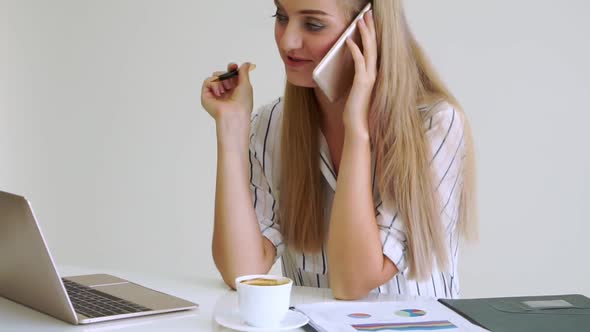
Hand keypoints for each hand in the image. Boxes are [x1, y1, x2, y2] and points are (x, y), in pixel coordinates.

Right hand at [201, 62, 253, 121]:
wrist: (234, 114)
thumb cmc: (242, 104)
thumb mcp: (246, 84)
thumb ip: (244, 72)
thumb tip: (246, 64)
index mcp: (235, 90)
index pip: (231, 75)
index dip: (231, 69)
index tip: (233, 66)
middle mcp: (225, 92)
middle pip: (223, 74)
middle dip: (227, 75)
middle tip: (230, 82)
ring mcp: (216, 94)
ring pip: (215, 77)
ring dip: (221, 81)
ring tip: (225, 90)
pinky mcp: (207, 95)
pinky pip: (208, 81)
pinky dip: (214, 84)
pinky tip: (219, 92)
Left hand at [343, 10, 376, 135]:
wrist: (357, 125)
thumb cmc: (355, 109)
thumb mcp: (355, 89)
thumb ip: (356, 76)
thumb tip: (349, 65)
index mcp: (374, 74)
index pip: (374, 50)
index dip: (372, 34)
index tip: (368, 22)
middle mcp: (375, 73)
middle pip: (374, 45)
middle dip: (371, 28)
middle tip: (367, 13)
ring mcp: (369, 77)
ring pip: (369, 50)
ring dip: (364, 34)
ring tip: (360, 20)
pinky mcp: (362, 82)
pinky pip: (359, 62)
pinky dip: (354, 50)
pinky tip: (348, 40)